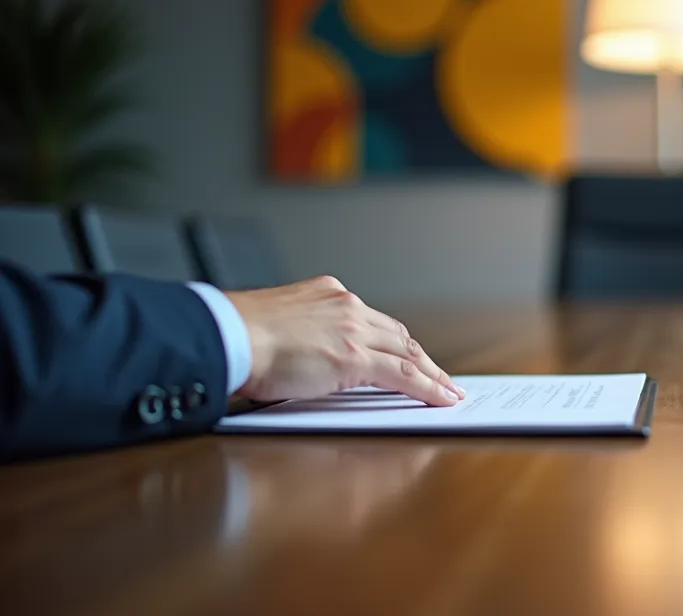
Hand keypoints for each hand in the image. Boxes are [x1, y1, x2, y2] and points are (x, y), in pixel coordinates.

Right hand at [225, 276, 464, 405]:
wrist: (225, 336)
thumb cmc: (233, 337)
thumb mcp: (273, 326)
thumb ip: (297, 336)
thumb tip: (301, 358)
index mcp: (326, 294)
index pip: (372, 320)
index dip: (394, 341)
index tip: (407, 354)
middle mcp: (346, 306)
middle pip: (398, 334)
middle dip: (421, 358)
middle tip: (439, 376)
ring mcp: (354, 330)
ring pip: (408, 354)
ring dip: (432, 375)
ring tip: (448, 392)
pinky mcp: (355, 357)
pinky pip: (404, 375)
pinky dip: (427, 388)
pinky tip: (441, 398)